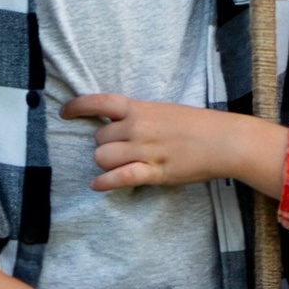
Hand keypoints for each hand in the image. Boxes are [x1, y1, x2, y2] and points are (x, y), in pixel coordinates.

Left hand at [66, 93, 288, 200]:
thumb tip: (114, 124)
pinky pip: (120, 178)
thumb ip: (138, 117)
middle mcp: (138, 127)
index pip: (99, 102)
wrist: (225, 140)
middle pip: (99, 139)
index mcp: (140, 108)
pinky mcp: (155, 172)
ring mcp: (145, 150)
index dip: (77, 107)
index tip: (64, 113)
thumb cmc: (196, 125)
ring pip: (103, 158)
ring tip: (120, 166)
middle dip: (104, 146)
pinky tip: (98, 185)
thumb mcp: (163, 111)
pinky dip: (105, 183)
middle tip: (120, 151)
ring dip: (106, 164)